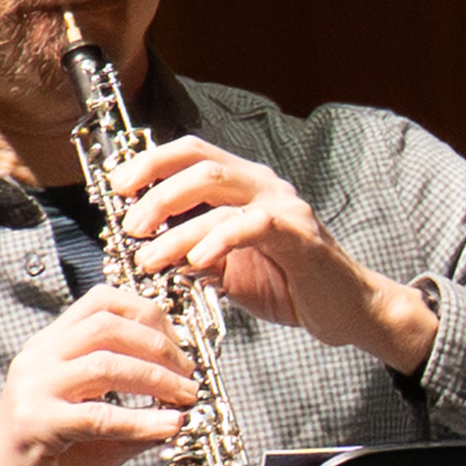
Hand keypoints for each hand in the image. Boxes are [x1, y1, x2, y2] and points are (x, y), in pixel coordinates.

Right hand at [0, 285, 208, 465]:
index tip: (179, 343)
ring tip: (185, 397)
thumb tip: (188, 397)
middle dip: (160, 346)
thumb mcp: (103, 427)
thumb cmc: (51, 461)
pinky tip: (169, 426)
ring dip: (158, 379)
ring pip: (106, 363)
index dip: (148, 314)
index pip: (101, 301)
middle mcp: (37, 359)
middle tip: (189, 374)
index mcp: (49, 348)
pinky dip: (143, 420)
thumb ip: (140, 407)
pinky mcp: (34, 424)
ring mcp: (31, 389)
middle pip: (107, 325)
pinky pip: (100, 415)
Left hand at [112, 132, 428, 368]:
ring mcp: (285, 207)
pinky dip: (217, 241)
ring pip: (217, 193)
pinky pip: (251, 226)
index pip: (192, 154)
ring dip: (174, 227)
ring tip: (150, 258)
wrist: (349, 312)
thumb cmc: (291, 286)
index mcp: (246, 187)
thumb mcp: (228, 268)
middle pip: (199, 164)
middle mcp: (265, 186)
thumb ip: (193, 253)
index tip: (117, 189)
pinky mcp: (300, 235)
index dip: (150, 163)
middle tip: (130, 227)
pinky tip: (196, 262)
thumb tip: (147, 253)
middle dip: (154, 192)